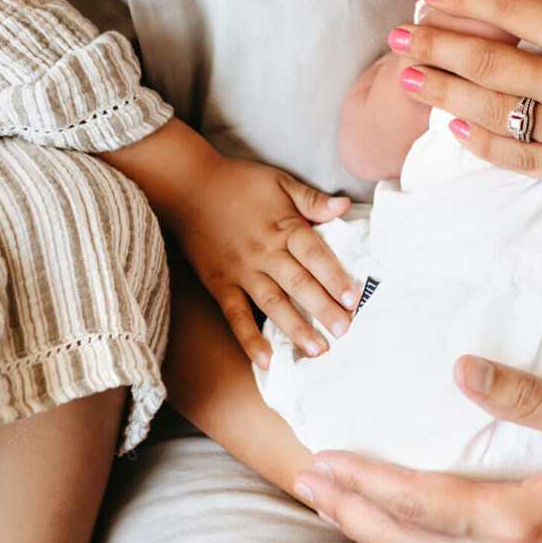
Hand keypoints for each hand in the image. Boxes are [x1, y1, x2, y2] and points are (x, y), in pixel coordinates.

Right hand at [155, 154, 357, 367]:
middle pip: (299, 283)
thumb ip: (312, 200)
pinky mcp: (220, 285)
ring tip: (317, 350)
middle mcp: (265, 252)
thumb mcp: (280, 182)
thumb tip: (345, 207)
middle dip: (323, 309)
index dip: (335, 276)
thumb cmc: (239, 183)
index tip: (353, 298)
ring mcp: (241, 271)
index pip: (315, 255)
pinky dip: (249, 339)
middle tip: (345, 330)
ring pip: (273, 303)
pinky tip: (265, 361)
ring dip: (295, 328)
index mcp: (284, 227)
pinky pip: (235, 315)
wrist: (188, 186)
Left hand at [295, 357, 541, 542]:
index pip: (418, 501)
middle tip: (306, 482)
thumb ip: (523, 396)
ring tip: (333, 506)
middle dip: (348, 513)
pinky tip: (393, 537)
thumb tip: (459, 368)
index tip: (322, 461)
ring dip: (369, 537)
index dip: (363, 483)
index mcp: (516, 521)